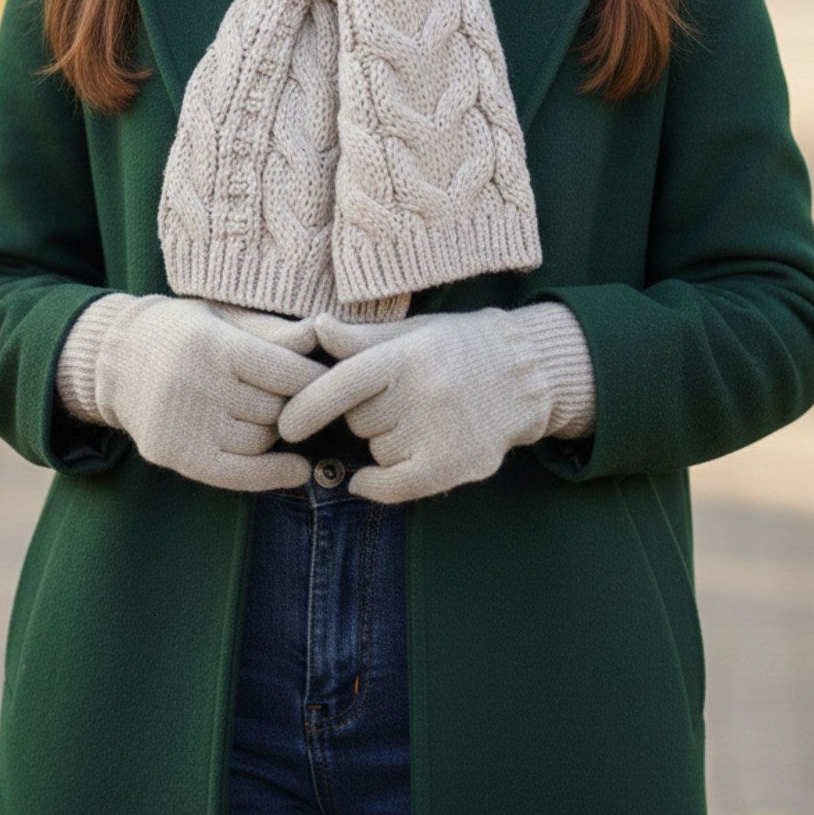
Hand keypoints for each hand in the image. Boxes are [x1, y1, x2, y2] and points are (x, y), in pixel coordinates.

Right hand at [86, 295, 329, 492]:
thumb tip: (321, 333)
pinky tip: (296, 470)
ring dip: (274, 432)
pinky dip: (270, 475)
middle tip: (294, 396)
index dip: (313, 378)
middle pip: (274, 409)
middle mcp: (196, 385)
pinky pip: (236, 475)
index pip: (284, 372)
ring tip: (270, 415)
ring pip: (259, 441)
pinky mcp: (174, 455)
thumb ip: (271, 330)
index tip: (330, 379)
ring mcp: (183, 425)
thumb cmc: (184, 331)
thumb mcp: (224, 317)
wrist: (116, 357)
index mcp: (212, 345)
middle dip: (292, 404)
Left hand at [277, 307, 560, 502]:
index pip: (341, 385)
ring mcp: (440, 434)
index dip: (307, 407)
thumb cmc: (460, 347)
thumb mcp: (412, 332)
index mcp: (406, 356)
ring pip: (378, 452)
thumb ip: (360, 339)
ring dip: (385, 443)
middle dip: (366, 415)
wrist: (527, 373)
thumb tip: (314, 327)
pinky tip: (371, 478)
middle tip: (399, 399)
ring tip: (422, 420)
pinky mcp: (455, 466)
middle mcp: (422, 394)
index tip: (286, 426)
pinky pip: (394, 487)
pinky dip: (378, 484)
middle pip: (359, 422)